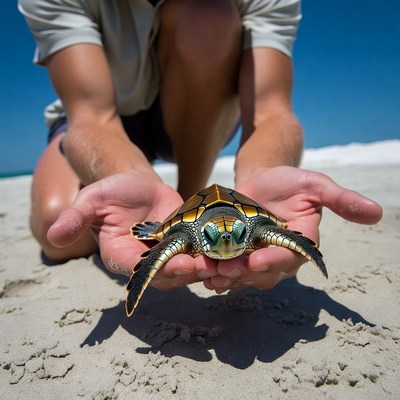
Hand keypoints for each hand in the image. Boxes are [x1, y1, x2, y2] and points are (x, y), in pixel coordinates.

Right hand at [47, 171, 216, 289]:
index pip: (135, 270)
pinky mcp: (187, 244)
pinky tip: (230, 250)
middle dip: (184, 273)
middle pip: (166, 276)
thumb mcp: (93, 199)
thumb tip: (52, 235)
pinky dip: (214, 255)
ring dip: (204, 268)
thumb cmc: (114, 191)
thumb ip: (76, 217)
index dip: (153, 271)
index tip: (173, 265)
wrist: (139, 184)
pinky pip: (200, 255)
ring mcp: (169, 255)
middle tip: (203, 266)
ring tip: (222, 262)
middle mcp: (146, 262)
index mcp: (121, 255)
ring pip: (187, 270)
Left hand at [203, 166, 382, 292]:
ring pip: (243, 276)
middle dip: (245, 274)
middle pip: (263, 274)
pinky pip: (227, 268)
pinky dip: (216, 273)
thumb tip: (378, 213)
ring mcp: (254, 257)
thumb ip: (341, 199)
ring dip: (228, 278)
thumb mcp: (315, 184)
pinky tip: (203, 273)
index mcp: (298, 244)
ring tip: (211, 275)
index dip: (274, 261)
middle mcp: (277, 257)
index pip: (289, 259)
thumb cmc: (288, 180)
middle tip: (226, 270)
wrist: (261, 179)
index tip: (257, 260)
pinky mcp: (235, 254)